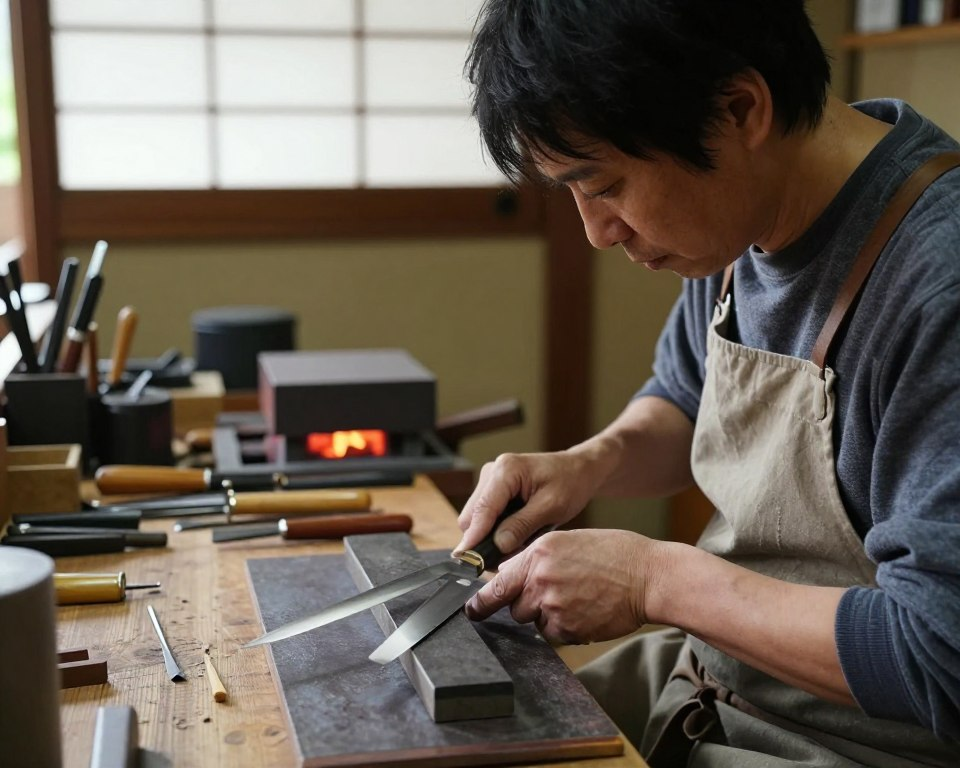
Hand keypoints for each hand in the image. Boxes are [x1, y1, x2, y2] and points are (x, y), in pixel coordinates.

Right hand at [455, 451, 600, 555]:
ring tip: (516, 544)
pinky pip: (484, 516)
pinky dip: (495, 530)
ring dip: (490, 536)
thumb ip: (523, 525)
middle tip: (505, 558)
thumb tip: (498, 545)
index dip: (474, 536)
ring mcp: (490, 480)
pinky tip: (515, 535)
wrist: (577, 470)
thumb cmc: (569, 484)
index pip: (482, 508)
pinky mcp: (492, 490)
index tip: (469, 561)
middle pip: (472, 515)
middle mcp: (492, 472)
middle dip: (483, 539)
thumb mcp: (551, 507)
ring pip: (475, 518)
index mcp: (506, 470)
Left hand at [464, 528, 663, 643]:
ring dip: (548, 616)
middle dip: (528, 604)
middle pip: (513, 605)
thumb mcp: (570, 542)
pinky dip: (567, 629)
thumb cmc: (615, 554)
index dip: (482, 600)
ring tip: (578, 599)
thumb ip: (538, 558)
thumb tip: (512, 573)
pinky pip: (554, 635)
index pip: (498, 581)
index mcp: (538, 552)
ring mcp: (552, 604)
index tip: (472, 610)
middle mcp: (540, 577)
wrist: (648, 576)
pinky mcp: (567, 627)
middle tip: (559, 594)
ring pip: (534, 621)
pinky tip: (587, 611)